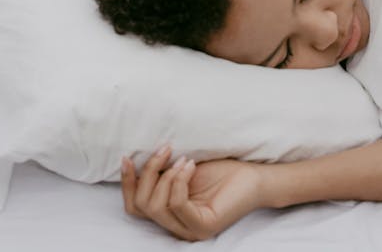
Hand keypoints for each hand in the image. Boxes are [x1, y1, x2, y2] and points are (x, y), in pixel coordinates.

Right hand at [121, 147, 264, 241]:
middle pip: (141, 206)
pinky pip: (178, 205)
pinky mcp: (203, 227)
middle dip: (148, 173)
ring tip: (184, 159)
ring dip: (166, 176)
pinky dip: (180, 181)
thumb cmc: (222, 171)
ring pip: (156, 207)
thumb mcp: (184, 169)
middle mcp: (176, 226)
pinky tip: (191, 166)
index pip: (135, 207)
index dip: (127, 183)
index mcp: (169, 213)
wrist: (254, 176)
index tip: (127, 157)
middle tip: (165, 150)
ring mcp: (189, 230)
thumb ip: (163, 171)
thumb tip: (138, 158)